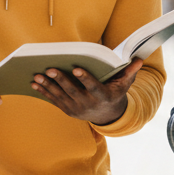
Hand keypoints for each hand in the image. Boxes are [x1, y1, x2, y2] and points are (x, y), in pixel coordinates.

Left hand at [30, 58, 144, 124]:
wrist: (108, 115)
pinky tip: (34, 83)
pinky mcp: (67, 110)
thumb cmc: (115, 93)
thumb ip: (129, 72)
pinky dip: (44, 92)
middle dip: (61, 80)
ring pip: (60, 97)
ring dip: (48, 86)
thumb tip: (139, 59)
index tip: (76, 69)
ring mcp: (77, 109)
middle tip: (50, 69)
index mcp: (103, 97)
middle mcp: (89, 105)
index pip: (93, 88)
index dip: (85, 79)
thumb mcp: (124, 84)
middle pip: (73, 92)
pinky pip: (54, 100)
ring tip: (37, 75)